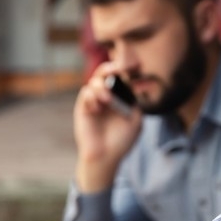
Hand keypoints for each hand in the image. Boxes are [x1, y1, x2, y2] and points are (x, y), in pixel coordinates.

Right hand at [74, 62, 142, 191]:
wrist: (106, 156)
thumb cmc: (122, 140)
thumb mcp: (136, 121)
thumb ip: (136, 103)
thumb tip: (136, 87)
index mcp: (121, 97)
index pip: (122, 77)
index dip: (126, 68)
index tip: (135, 64)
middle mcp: (107, 96)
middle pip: (105, 73)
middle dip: (111, 67)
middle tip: (117, 68)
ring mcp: (95, 101)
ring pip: (95, 81)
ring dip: (102, 87)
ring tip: (107, 99)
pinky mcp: (84, 108)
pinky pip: (85, 93)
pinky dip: (92, 97)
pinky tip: (97, 108)